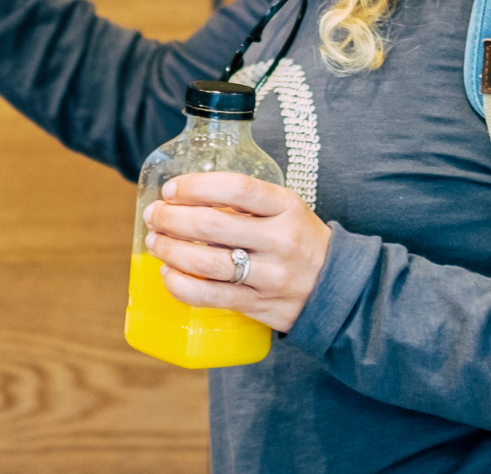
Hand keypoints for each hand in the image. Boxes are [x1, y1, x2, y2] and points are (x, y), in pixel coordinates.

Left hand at [141, 172, 332, 332]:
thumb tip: (187, 194)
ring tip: (155, 241)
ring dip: (170, 249)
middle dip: (172, 217)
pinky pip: (210, 296)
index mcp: (287, 207)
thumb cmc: (299, 241)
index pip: (236, 188)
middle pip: (213, 224)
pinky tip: (168, 273)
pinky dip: (181, 284)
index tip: (171, 189)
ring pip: (206, 262)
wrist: (336, 288)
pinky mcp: (258, 304)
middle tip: (154, 214)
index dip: (196, 186)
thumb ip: (248, 201)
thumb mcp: (287, 210)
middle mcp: (280, 240)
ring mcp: (269, 275)